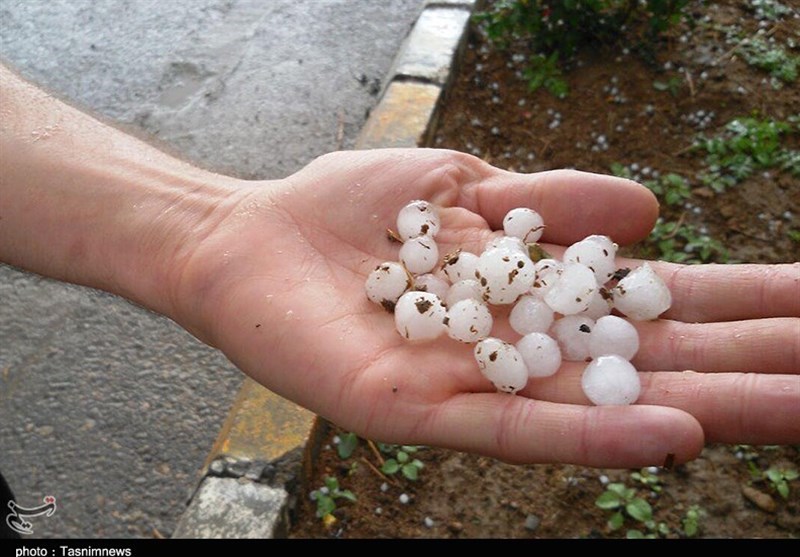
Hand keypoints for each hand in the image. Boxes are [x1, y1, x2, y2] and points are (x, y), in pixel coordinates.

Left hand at [170, 149, 799, 467]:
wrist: (253, 240)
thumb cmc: (350, 211)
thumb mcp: (461, 185)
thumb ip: (552, 201)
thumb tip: (656, 209)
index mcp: (536, 294)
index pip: (657, 302)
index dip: (741, 302)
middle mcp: (521, 349)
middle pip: (650, 359)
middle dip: (749, 361)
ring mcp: (476, 386)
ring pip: (601, 405)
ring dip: (704, 406)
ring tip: (799, 406)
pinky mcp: (419, 411)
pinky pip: (516, 429)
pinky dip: (594, 435)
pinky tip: (673, 435)